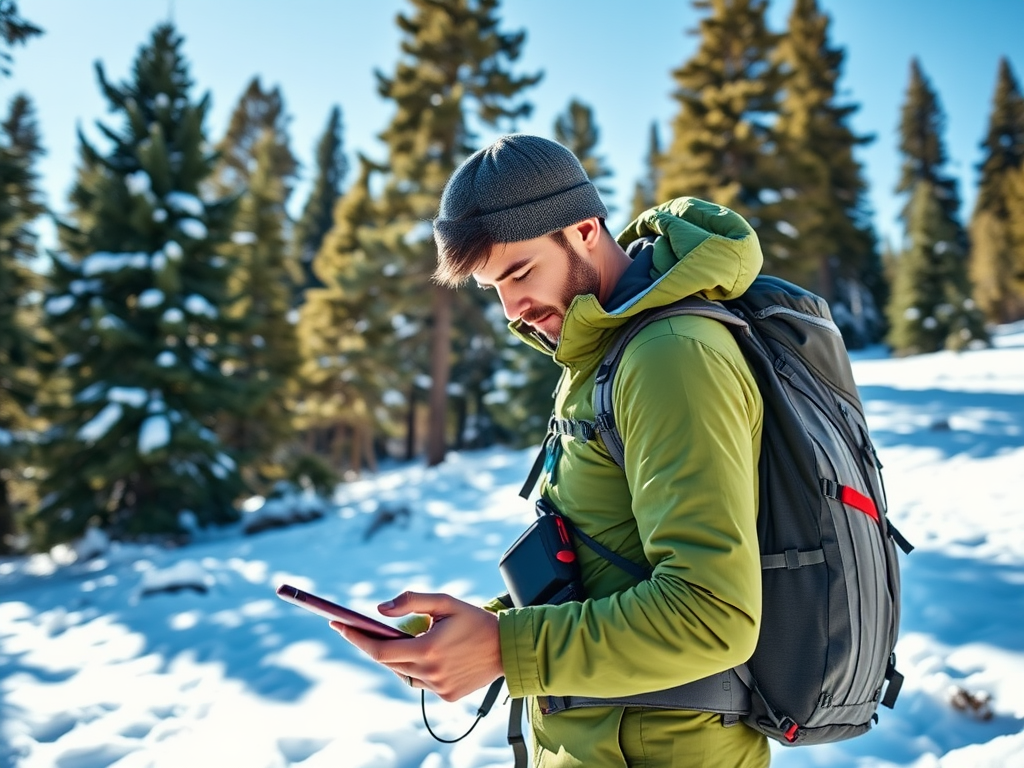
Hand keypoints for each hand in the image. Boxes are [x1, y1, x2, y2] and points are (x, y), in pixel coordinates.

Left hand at [332, 591, 502, 701]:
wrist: (508, 648)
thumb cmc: (476, 620)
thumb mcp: (445, 602)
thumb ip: (411, 601)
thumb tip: (379, 609)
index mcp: (427, 649)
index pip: (379, 650)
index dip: (356, 638)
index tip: (338, 625)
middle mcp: (430, 673)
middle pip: (388, 662)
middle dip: (371, 645)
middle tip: (356, 629)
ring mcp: (438, 688)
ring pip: (403, 673)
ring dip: (396, 658)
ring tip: (396, 640)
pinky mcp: (447, 696)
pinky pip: (420, 683)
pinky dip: (416, 668)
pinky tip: (425, 655)